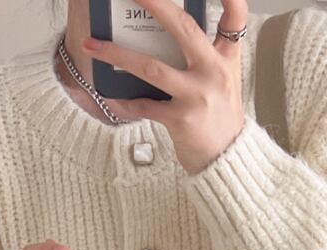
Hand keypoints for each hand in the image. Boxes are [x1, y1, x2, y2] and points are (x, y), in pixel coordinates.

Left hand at [80, 0, 247, 174]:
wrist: (227, 158)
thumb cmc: (221, 118)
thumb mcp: (225, 80)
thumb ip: (207, 54)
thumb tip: (171, 32)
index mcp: (225, 59)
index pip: (235, 18)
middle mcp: (213, 73)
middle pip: (183, 28)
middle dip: (156, 4)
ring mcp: (196, 97)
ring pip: (151, 67)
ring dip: (116, 54)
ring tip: (91, 45)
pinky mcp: (180, 120)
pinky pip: (143, 106)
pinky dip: (124, 101)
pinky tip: (109, 95)